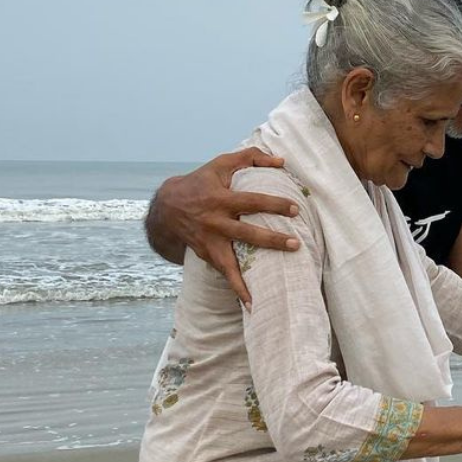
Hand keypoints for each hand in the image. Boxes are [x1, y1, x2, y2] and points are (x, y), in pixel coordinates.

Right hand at [157, 148, 298, 304]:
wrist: (166, 208)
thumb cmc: (200, 183)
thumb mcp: (221, 164)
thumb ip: (251, 157)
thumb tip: (281, 161)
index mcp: (220, 199)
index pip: (252, 202)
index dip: (274, 205)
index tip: (295, 210)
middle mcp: (214, 222)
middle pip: (247, 234)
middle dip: (272, 241)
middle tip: (295, 245)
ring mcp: (209, 242)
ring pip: (231, 264)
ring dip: (248, 280)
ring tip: (266, 295)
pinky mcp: (206, 255)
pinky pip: (224, 274)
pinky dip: (237, 289)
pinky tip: (251, 305)